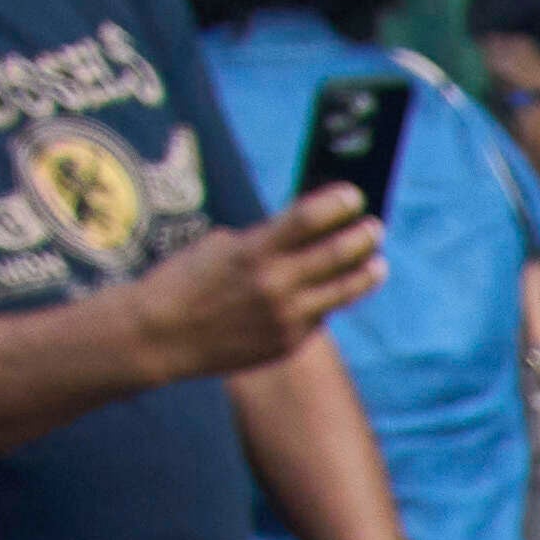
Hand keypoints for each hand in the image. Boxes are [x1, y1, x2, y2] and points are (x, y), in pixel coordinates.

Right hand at [124, 200, 388, 385]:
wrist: (161, 336)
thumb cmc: (186, 281)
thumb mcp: (222, 247)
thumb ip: (266, 240)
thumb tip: (309, 232)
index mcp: (254, 251)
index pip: (308, 219)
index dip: (337, 204)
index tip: (354, 196)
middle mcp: (276, 285)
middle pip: (337, 255)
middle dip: (362, 237)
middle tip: (375, 227)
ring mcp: (286, 318)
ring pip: (342, 292)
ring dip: (365, 274)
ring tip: (378, 263)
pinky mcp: (289, 343)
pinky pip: (320, 317)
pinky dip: (330, 301)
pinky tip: (338, 291)